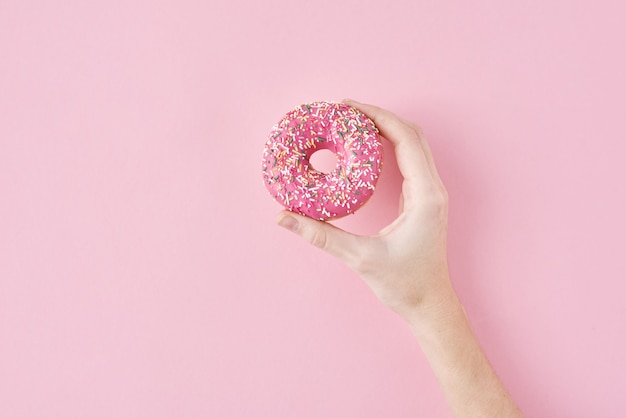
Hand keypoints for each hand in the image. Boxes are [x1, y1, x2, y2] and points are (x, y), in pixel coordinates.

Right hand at [276, 99, 452, 320]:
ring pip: (413, 146)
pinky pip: (409, 161)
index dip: (376, 117)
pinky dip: (389, 147)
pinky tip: (365, 148)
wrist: (429, 305)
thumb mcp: (359, 258)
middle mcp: (433, 189)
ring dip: (385, 129)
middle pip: (411, 135)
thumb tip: (283, 217)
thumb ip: (320, 235)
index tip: (347, 107)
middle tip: (345, 111)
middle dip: (379, 117)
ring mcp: (430, 194)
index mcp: (425, 196)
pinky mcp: (423, 201)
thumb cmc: (404, 285)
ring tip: (352, 123)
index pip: (404, 139)